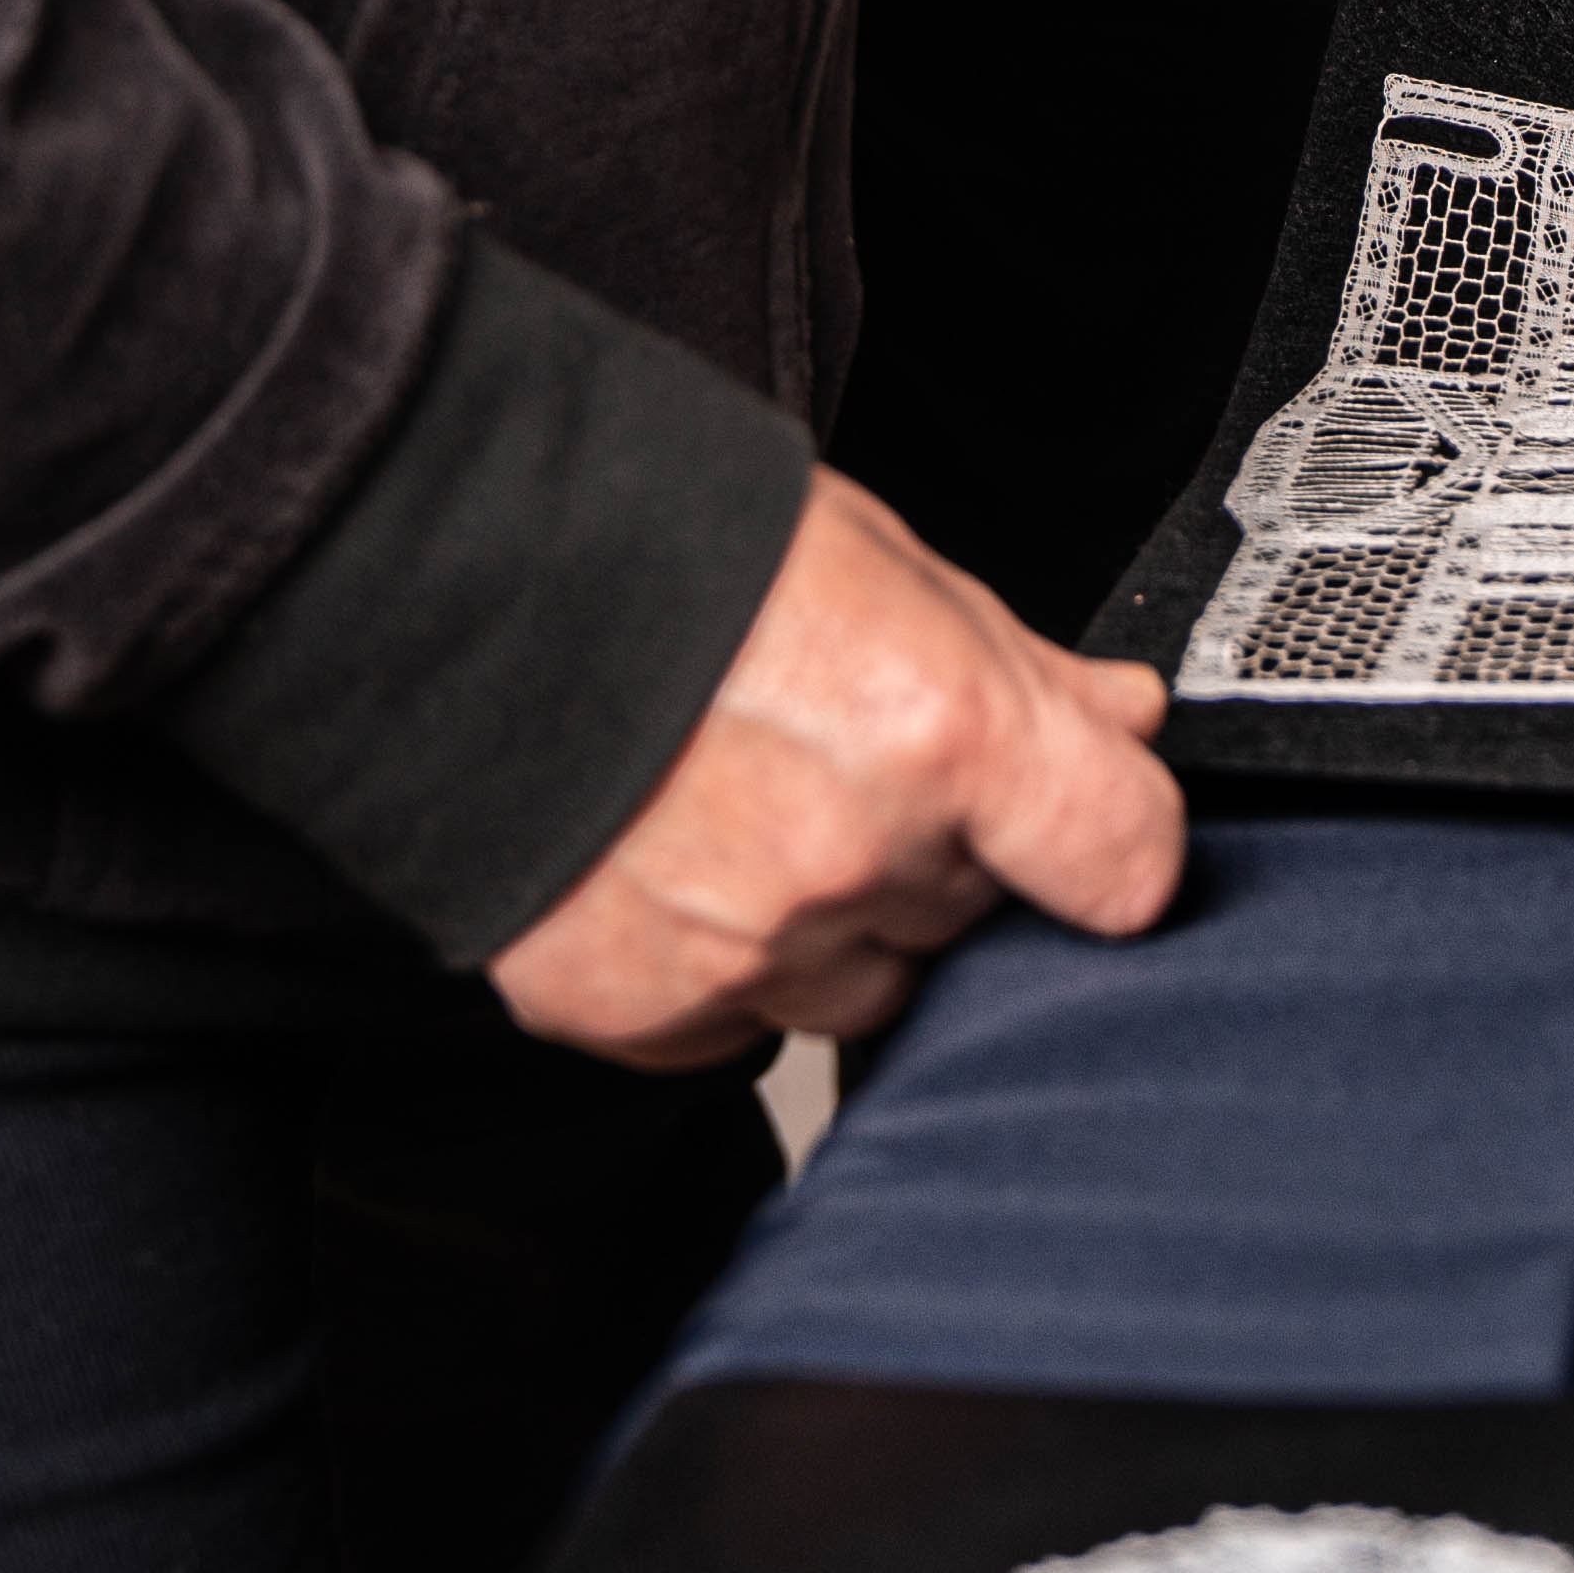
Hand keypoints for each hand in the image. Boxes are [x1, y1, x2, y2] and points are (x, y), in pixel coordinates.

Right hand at [484, 466, 1185, 1068]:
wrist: (449, 586)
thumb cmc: (669, 545)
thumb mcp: (878, 557)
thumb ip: (1018, 666)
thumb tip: (1123, 725)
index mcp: (936, 732)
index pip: (1124, 862)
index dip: (1120, 843)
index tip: (1096, 832)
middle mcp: (850, 863)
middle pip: (972, 913)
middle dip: (940, 849)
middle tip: (843, 753)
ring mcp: (741, 956)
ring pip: (862, 985)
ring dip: (835, 919)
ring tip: (743, 799)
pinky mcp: (639, 1014)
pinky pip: (738, 1027)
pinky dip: (721, 964)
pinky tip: (673, 857)